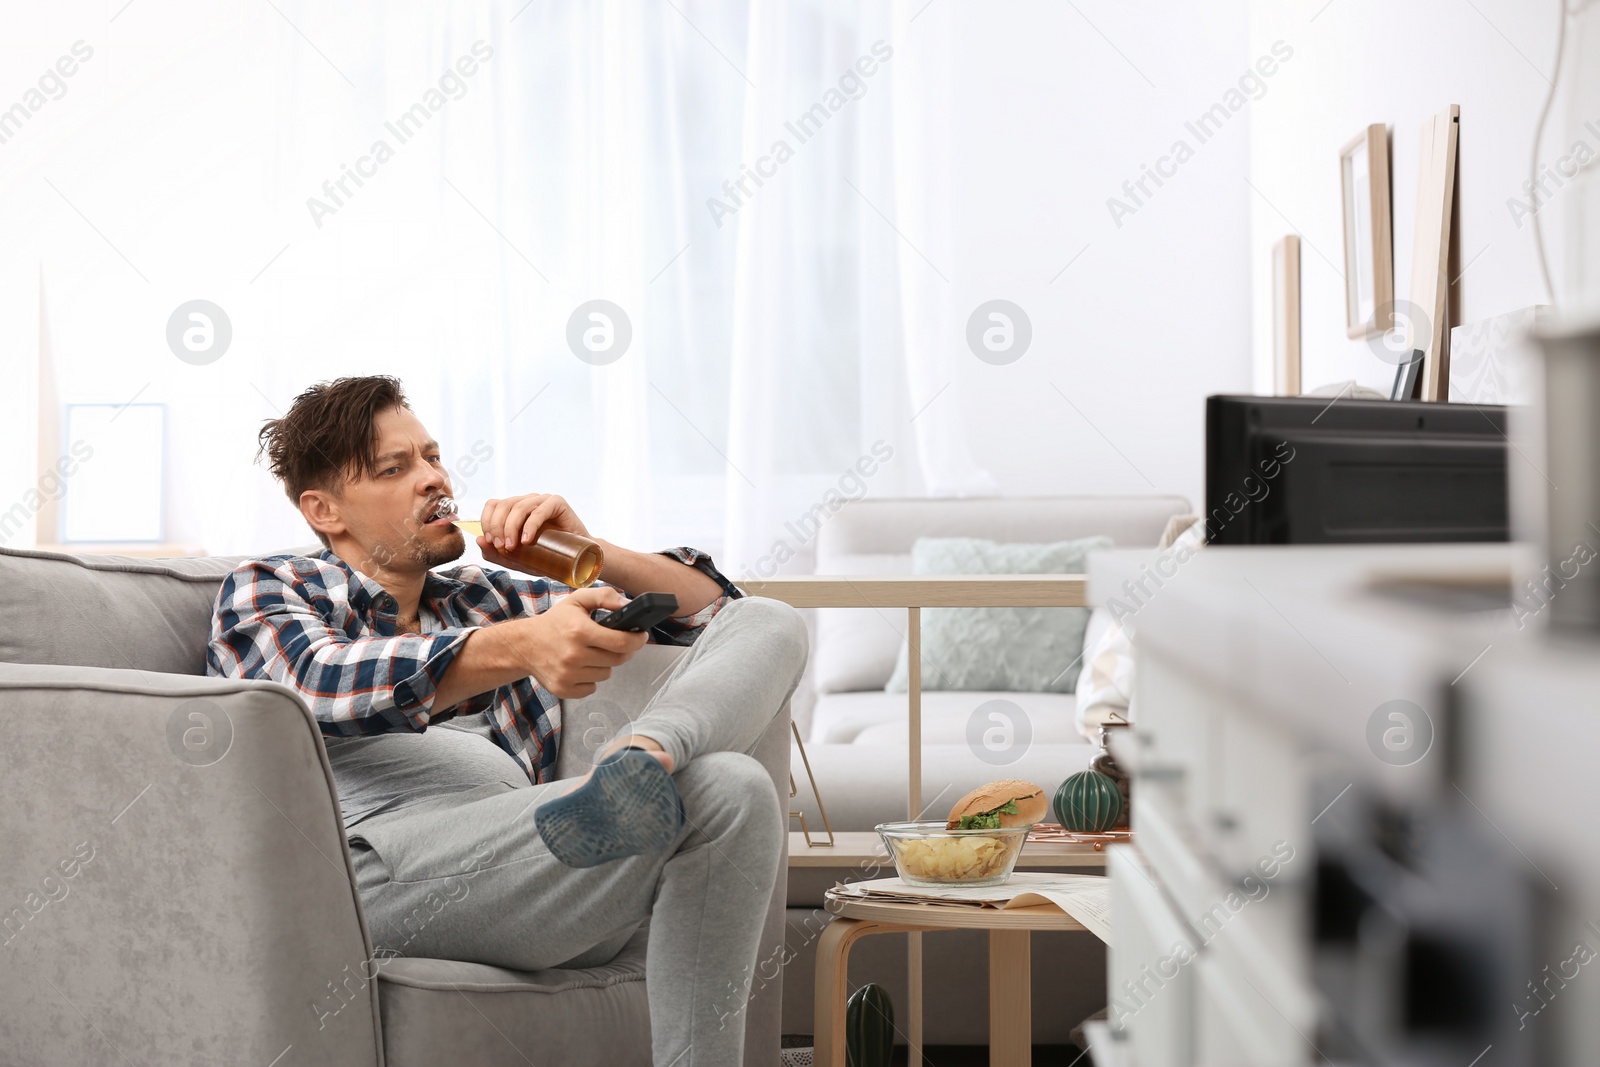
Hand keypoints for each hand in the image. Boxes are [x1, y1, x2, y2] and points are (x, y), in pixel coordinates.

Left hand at [479, 493, 589, 554]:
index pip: (494, 505)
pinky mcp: (557, 503)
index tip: (490, 541)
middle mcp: (528, 501)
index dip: (487, 521)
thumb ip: (496, 553)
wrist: (577, 560)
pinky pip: (540, 510)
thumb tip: (478, 540)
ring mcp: (543, 500)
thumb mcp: (517, 559)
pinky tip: (527, 540)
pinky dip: (530, 525)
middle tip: (501, 547)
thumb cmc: (547, 557)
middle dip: (497, 527)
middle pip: (504, 505)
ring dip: (511, 527)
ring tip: (512, 547)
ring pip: (519, 506)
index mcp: (515, 510)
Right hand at [512, 585, 647, 698]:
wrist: (524, 645)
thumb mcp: (577, 600)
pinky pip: (592, 687)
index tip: (641, 636)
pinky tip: (581, 666)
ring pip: (606, 674)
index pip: (622, 642)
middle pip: (618, 660)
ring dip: (605, 664)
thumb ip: (605, 597)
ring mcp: (568, 675)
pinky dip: (591, 678)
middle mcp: (574, 655)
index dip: (637, 639)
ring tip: (592, 652)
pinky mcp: (563, 689)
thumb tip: (628, 605)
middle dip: (623, 650)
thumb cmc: (555, 622)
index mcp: (579, 631)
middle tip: (618, 642)